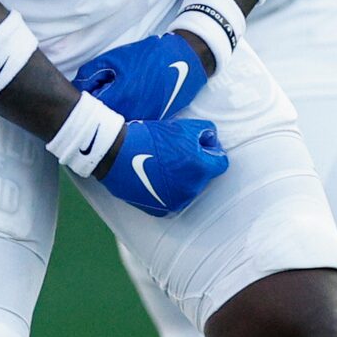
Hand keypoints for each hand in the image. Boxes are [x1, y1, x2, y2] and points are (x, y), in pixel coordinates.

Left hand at [74, 31, 208, 119]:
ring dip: (105, 114)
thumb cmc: (149, 57)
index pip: (85, 109)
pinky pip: (128, 123)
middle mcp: (129, 118)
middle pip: (97, 120)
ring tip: (108, 96)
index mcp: (117, 101)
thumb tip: (78, 87)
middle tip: (90, 93)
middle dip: (90, 109)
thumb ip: (91, 74)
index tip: (78, 92)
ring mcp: (141, 123)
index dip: (79, 99)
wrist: (186, 61)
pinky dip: (121, 115)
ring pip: (112, 124)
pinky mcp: (151, 123)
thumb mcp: (114, 59)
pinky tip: (122, 102)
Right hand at [95, 115, 228, 218]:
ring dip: (180, 180)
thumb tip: (212, 140)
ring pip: (187, 190)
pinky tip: (153, 179)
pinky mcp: (160, 210)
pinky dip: (165, 192)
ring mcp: (176, 202)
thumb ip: (205, 132)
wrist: (115, 153)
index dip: (210, 152)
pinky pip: (170, 201)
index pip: (221, 163)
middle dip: (194, 167)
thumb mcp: (181, 126)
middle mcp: (192, 189)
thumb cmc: (148, 137)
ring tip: (161, 166)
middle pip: (203, 178)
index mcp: (201, 168)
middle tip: (174, 154)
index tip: (196, 147)